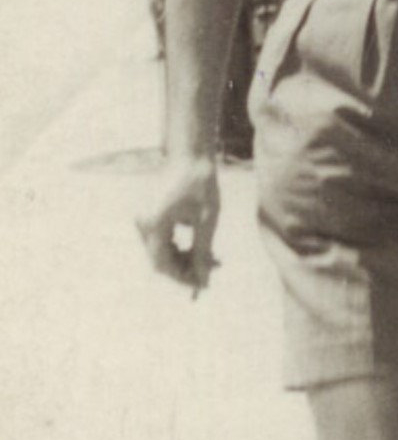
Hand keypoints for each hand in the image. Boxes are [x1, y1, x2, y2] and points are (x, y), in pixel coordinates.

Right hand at [136, 154, 220, 293]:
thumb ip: (202, 251)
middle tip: (212, 272)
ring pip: (161, 251)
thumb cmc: (201, 183)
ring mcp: (144, 219)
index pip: (161, 264)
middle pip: (160, 260)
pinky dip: (179, 247)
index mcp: (154, 224)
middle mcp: (143, 223)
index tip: (202, 285)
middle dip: (185, 269)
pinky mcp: (150, 215)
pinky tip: (200, 248)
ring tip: (213, 260)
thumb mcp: (207, 220)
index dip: (181, 278)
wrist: (190, 154)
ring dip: (184, 259)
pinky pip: (162, 239)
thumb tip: (202, 280)